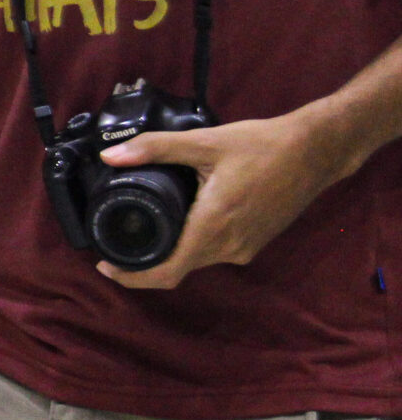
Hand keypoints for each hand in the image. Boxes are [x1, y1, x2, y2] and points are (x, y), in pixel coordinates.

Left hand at [96, 112, 340, 288]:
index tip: (105, 266)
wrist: (314, 152)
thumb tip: (111, 155)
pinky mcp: (255, 242)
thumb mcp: (203, 142)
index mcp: (214, 228)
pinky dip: (192, 243)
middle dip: (144, 262)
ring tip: (142, 228)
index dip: (133, 277)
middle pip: (178, 268)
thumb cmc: (262, 146)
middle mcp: (230, 247)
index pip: (168, 272)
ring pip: (196, 260)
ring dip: (169, 252)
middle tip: (114, 243)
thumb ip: (154, 148)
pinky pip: (215, 251)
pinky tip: (179, 222)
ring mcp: (245, 248)